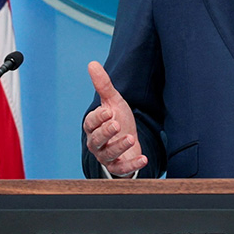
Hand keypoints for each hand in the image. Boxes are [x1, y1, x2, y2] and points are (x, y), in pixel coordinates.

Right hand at [83, 61, 146, 175]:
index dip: (99, 118)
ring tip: (131, 138)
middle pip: (97, 140)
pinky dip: (132, 165)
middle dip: (106, 132)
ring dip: (120, 146)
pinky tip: (143, 159)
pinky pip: (123, 169)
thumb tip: (92, 63)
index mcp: (92, 127)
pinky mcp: (118, 168)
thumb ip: (103, 85)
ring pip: (109, 154)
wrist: (129, 140)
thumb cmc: (118, 119)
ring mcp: (107, 157)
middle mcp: (96, 143)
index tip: (108, 111)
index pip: (90, 123)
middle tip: (116, 124)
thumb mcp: (113, 101)